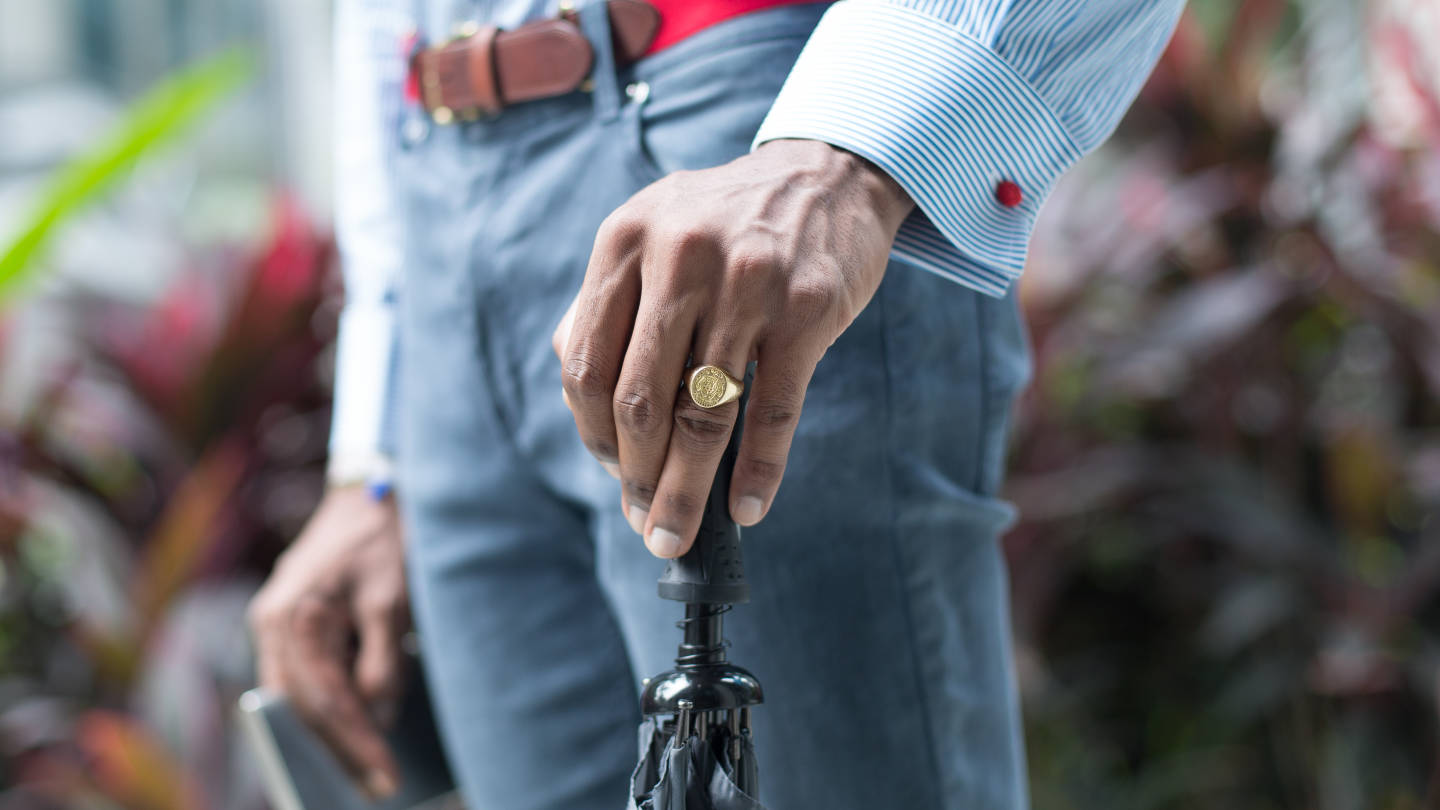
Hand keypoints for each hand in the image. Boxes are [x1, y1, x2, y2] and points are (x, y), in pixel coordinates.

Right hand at [248, 486, 408, 798]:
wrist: (372, 488)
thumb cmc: (386, 539)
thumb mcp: (394, 601)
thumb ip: (381, 664)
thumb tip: (376, 717)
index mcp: (295, 618)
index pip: (326, 701)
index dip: (357, 745)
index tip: (386, 778)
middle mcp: (272, 623)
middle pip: (304, 706)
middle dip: (341, 749)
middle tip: (377, 786)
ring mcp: (274, 620)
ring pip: (298, 695)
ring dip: (329, 731)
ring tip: (365, 767)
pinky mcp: (288, 617)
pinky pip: (301, 674)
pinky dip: (324, 703)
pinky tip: (352, 725)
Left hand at [553, 139, 912, 557]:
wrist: (827, 174)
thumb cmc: (727, 223)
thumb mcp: (652, 233)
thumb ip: (610, 305)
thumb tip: (583, 409)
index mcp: (624, 240)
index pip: (586, 365)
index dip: (593, 436)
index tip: (614, 473)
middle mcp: (678, 257)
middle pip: (639, 400)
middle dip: (637, 478)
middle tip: (645, 523)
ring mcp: (746, 284)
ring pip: (702, 416)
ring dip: (686, 492)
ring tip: (677, 533)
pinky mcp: (806, 310)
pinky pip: (773, 411)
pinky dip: (758, 472)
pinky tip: (747, 508)